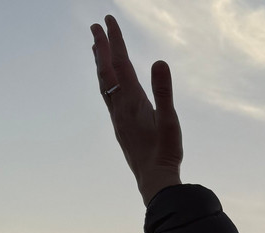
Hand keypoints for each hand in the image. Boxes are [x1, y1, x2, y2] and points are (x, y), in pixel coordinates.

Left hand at [91, 15, 183, 206]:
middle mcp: (120, 107)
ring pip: (104, 85)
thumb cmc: (165, 152)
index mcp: (132, 101)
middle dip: (102, 47)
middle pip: (107, 71)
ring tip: (96, 48)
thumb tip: (159, 62)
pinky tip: (108, 84)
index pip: (121, 64)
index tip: (108, 20)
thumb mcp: (169, 120)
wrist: (154, 180)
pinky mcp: (120, 127)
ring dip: (100, 64)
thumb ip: (164, 91)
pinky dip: (105, 82)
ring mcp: (118, 118)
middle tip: (95, 26)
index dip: (115, 40)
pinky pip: (108, 97)